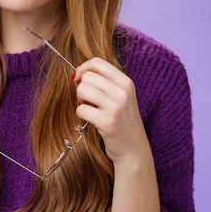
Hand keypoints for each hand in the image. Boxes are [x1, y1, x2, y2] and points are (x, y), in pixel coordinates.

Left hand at [72, 57, 160, 211]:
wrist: (134, 149)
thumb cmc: (122, 121)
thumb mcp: (120, 96)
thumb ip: (104, 82)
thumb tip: (77, 71)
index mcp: (126, 82)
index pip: (97, 62)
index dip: (83, 68)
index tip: (78, 78)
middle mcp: (123, 91)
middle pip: (87, 77)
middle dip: (82, 88)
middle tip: (89, 101)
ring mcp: (116, 106)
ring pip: (82, 90)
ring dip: (81, 101)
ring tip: (91, 110)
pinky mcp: (107, 121)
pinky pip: (81, 110)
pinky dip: (81, 115)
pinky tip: (92, 121)